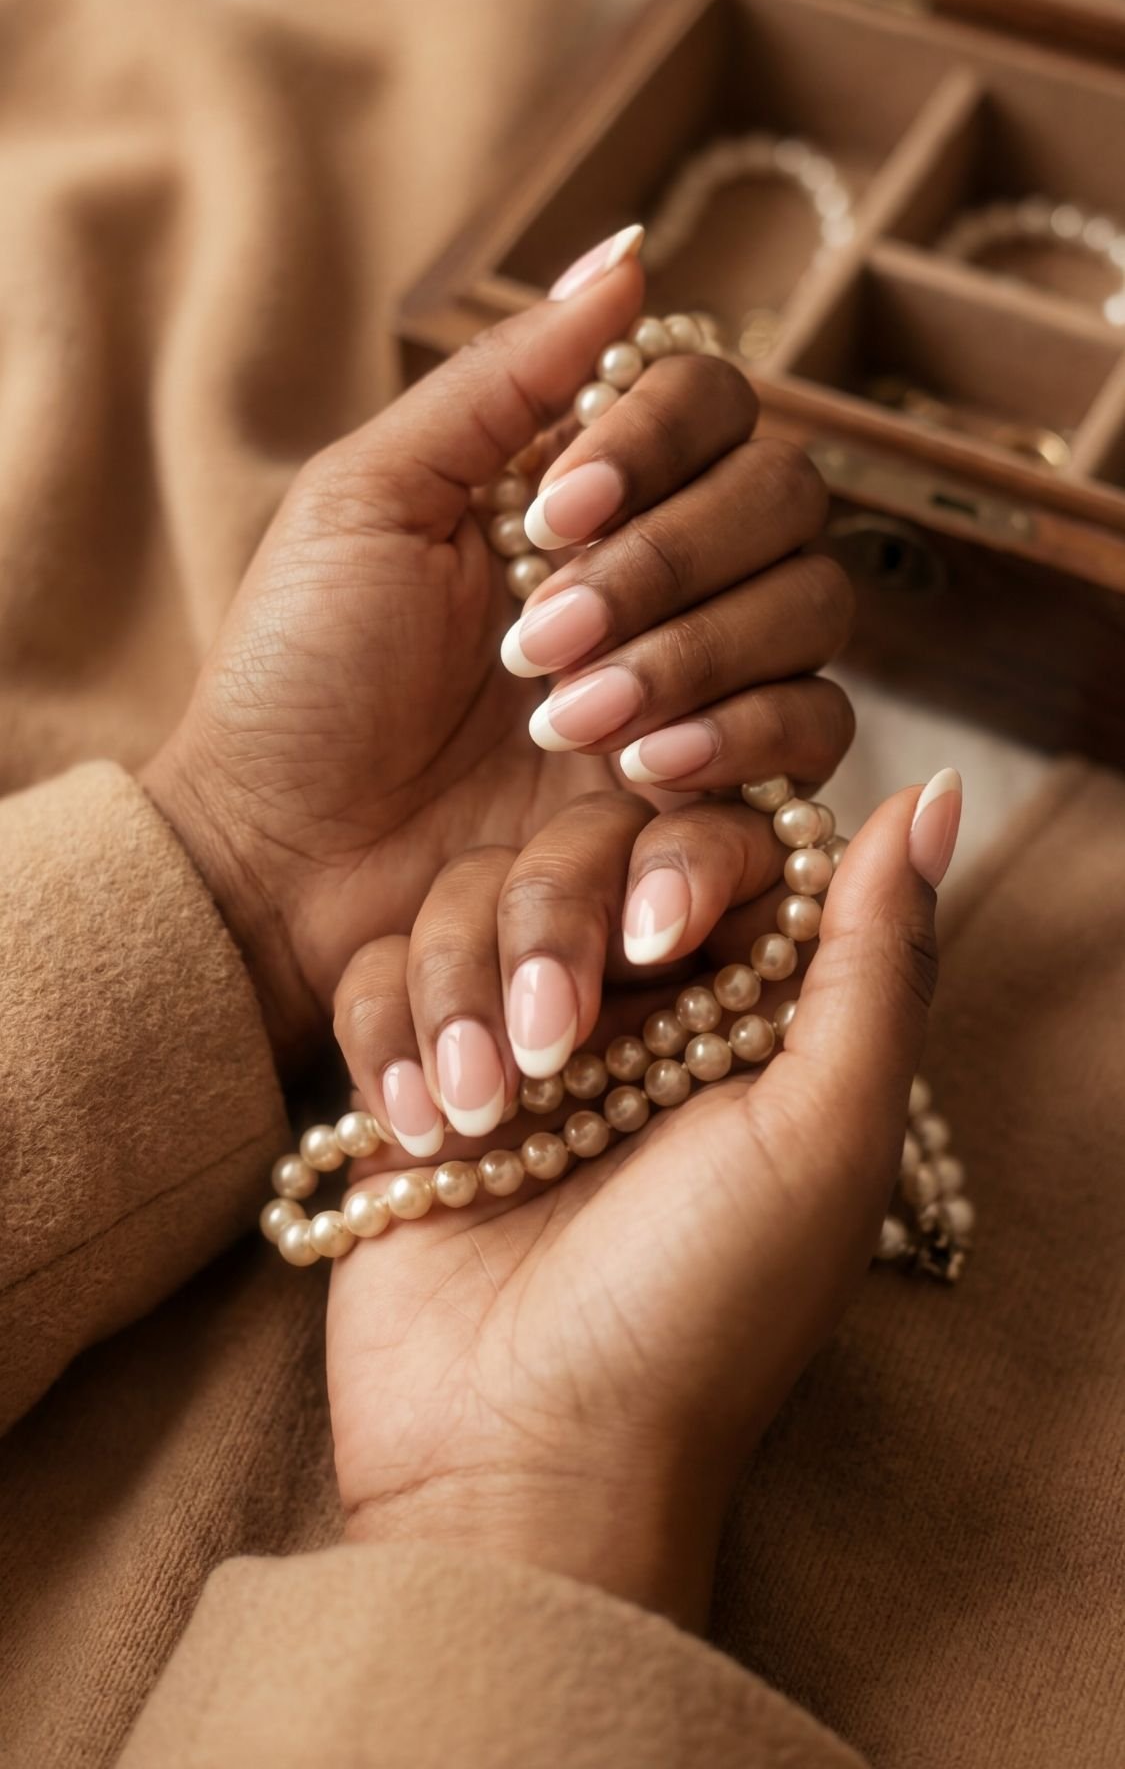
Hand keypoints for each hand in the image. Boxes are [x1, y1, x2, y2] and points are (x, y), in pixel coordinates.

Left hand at [142, 235, 852, 1070]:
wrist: (281, 854)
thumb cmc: (302, 673)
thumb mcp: (368, 500)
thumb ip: (499, 378)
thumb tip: (624, 255)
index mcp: (586, 485)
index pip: (712, 402)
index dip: (656, 443)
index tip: (548, 514)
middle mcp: (666, 564)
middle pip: (783, 496)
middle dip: (668, 561)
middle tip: (541, 639)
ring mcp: (703, 673)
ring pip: (812, 607)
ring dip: (696, 651)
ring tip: (564, 719)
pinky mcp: (721, 783)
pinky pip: (816, 728)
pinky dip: (744, 734)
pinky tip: (641, 770)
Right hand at [325, 778, 954, 1629]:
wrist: (522, 1462)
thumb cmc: (700, 1312)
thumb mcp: (825, 1136)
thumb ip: (881, 959)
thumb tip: (938, 795)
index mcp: (745, 1006)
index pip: (714, 835)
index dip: (679, 852)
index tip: (658, 938)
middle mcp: (632, 1004)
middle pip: (575, 842)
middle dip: (553, 925)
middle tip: (559, 1050)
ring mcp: (513, 1035)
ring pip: (465, 893)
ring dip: (464, 990)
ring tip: (489, 1113)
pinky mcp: (408, 1071)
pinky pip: (376, 970)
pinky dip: (391, 1036)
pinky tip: (426, 1128)